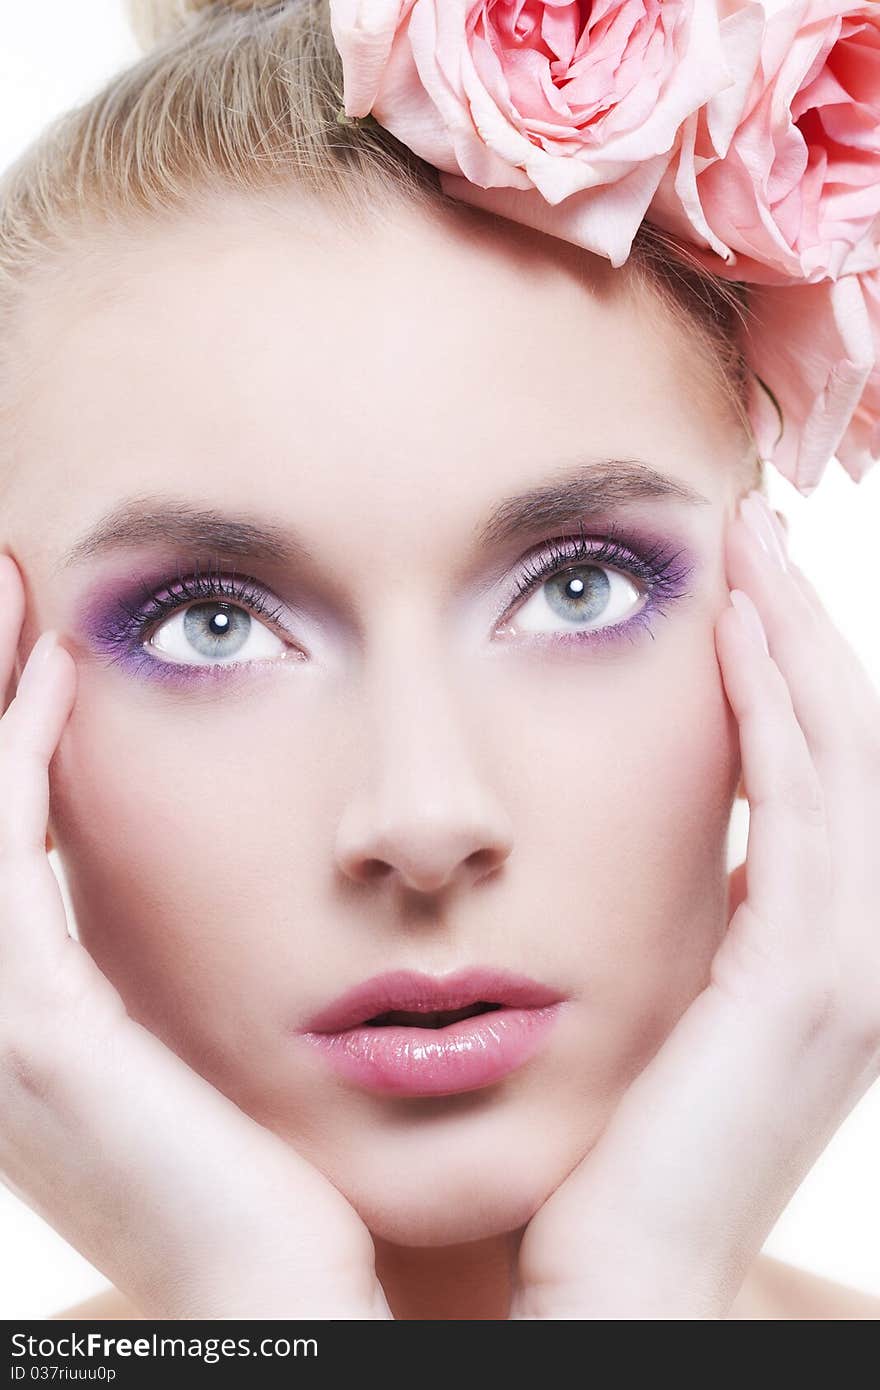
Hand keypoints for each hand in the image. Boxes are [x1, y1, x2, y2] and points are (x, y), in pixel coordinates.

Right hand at [0, 556, 391, 1319]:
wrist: (285, 1308)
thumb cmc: (289, 1187)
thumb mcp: (240, 1052)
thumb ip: (224, 972)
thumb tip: (304, 875)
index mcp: (52, 1021)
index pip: (7, 845)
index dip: (11, 740)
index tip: (46, 643)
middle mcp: (8, 1017)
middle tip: (5, 588)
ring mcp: (8, 1025)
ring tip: (8, 594)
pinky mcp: (36, 1029)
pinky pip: (4, 864)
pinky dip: (16, 762)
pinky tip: (60, 673)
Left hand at [508, 493, 879, 1318]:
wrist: (618, 1272)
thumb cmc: (618, 1141)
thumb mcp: (660, 996)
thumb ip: (683, 916)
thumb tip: (659, 841)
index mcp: (817, 942)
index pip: (822, 767)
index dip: (789, 665)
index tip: (734, 580)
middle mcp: (856, 941)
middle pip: (851, 739)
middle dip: (804, 627)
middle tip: (751, 526)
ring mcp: (850, 958)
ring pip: (846, 753)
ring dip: (799, 641)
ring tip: (751, 547)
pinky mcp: (812, 978)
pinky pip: (808, 807)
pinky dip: (782, 711)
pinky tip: (737, 632)